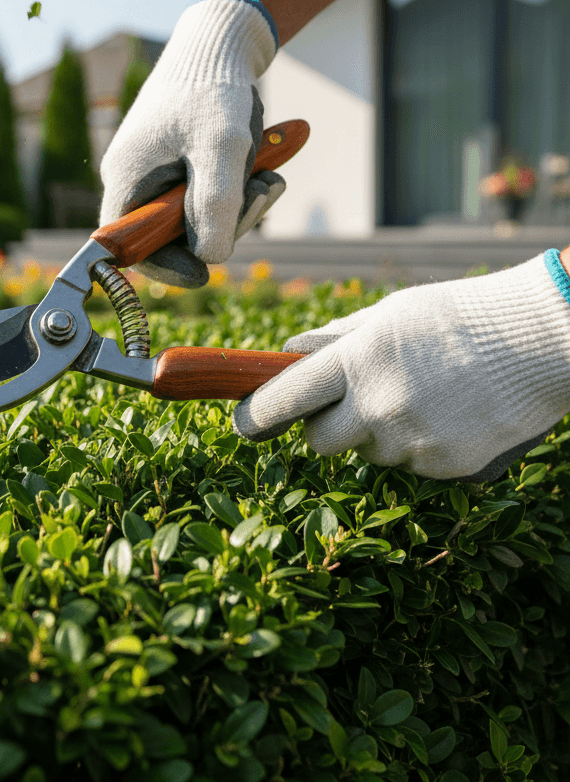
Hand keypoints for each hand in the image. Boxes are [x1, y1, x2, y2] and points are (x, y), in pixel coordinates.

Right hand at [99, 0, 281, 287]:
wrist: (221, 41)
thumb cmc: (213, 89)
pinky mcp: (180, 164)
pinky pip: (207, 195)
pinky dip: (238, 189)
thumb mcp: (221, 149)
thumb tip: (210, 259)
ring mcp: (158, 173)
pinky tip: (265, 167)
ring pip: (197, 217)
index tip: (206, 271)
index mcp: (127, 182)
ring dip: (239, 206)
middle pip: (172, 237)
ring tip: (270, 176)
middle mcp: (134, 181)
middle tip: (262, 196)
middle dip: (223, 226)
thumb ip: (214, 207)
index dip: (168, 267)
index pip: (133, 249)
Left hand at [233, 252, 569, 480]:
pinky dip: (420, 446)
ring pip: (369, 454)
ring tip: (423, 395)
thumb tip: (287, 353)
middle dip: (326, 428)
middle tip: (354, 402)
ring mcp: (412, 440)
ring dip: (379, 434)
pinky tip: (449, 413)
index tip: (242, 424)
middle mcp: (377, 406)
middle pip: (319, 442)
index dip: (255, 417)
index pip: (282, 400)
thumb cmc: (459, 317)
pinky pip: (411, 465)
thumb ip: (334, 339)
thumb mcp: (389, 315)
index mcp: (356, 360)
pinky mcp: (444, 466)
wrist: (543, 338)